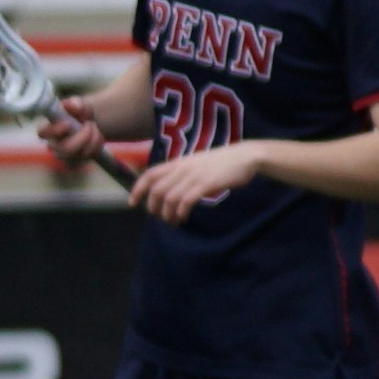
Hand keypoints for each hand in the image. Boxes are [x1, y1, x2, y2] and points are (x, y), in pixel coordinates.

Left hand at [136, 138, 264, 219]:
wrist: (246, 156)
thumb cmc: (224, 162)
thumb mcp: (197, 163)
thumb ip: (183, 173)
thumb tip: (172, 189)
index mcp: (178, 162)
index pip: (149, 175)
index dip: (137, 189)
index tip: (132, 203)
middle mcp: (182, 168)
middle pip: (156, 190)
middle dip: (153, 207)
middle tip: (158, 217)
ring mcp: (193, 176)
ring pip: (169, 198)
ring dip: (167, 213)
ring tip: (172, 221)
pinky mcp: (206, 184)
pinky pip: (186, 201)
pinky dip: (181, 212)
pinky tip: (184, 218)